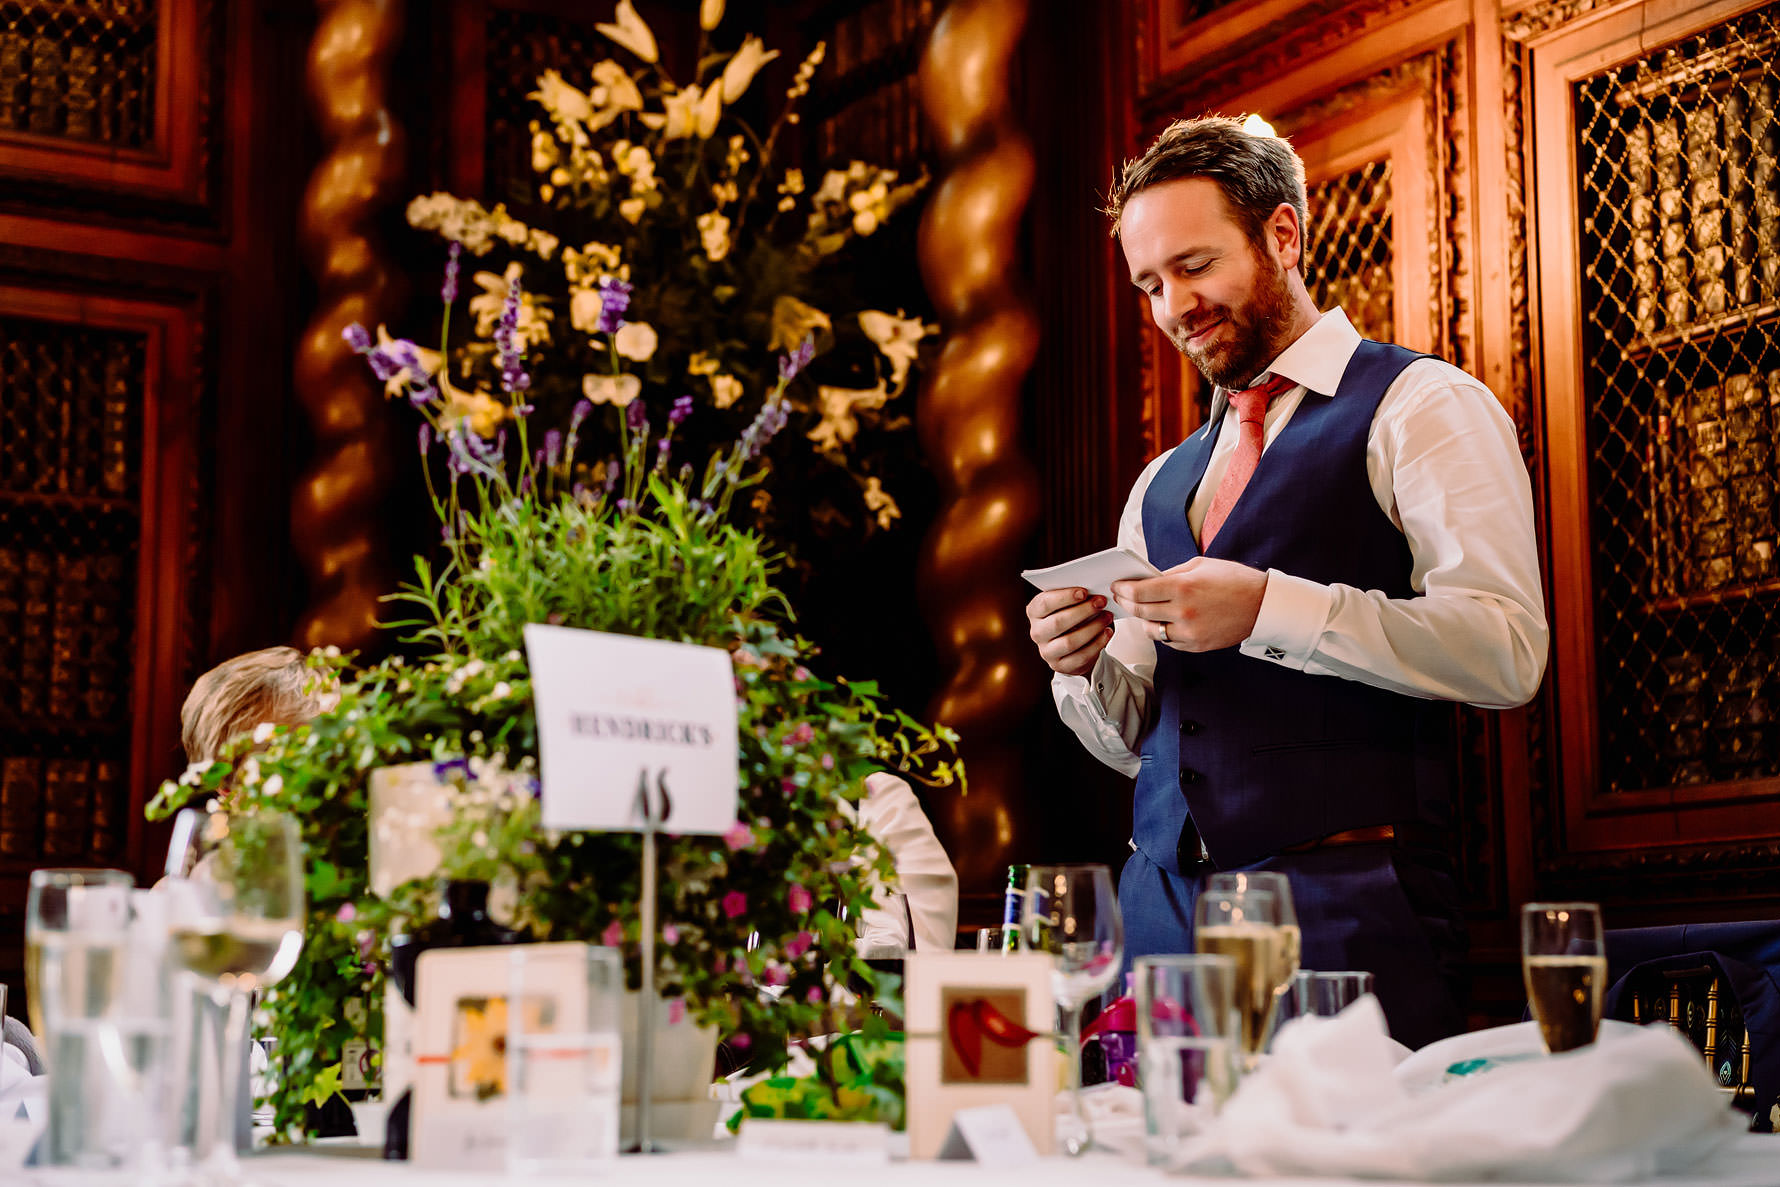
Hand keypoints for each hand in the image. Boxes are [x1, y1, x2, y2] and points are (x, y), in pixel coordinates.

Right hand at [1026, 588, 1112, 676]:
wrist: (1072, 645)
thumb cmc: (1070, 616)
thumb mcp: (1067, 604)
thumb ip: (1074, 596)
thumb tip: (1093, 590)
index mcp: (1034, 612)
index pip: (1044, 603)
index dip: (1064, 597)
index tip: (1084, 591)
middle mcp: (1037, 632)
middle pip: (1058, 622)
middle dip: (1083, 611)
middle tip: (1101, 602)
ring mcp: (1047, 651)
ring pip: (1070, 641)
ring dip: (1093, 628)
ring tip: (1107, 616)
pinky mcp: (1061, 665)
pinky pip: (1081, 656)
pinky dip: (1097, 643)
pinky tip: (1107, 632)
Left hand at [1110, 558, 1267, 651]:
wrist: (1262, 605)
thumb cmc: (1232, 580)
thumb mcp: (1199, 566)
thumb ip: (1171, 574)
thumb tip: (1147, 580)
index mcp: (1183, 587)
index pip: (1139, 592)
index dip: (1123, 589)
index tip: (1117, 586)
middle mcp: (1183, 612)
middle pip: (1140, 612)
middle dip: (1126, 603)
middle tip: (1121, 597)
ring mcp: (1189, 632)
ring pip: (1151, 630)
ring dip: (1142, 620)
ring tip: (1142, 611)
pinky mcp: (1196, 646)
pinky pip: (1168, 641)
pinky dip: (1162, 632)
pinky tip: (1162, 621)